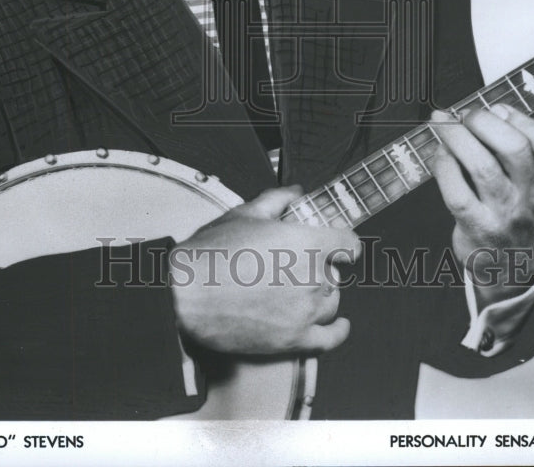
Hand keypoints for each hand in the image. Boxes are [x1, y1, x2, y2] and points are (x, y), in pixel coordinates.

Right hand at [169, 185, 359, 354]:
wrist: (185, 295)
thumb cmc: (211, 254)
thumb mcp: (244, 214)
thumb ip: (277, 200)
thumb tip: (295, 193)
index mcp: (305, 244)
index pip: (348, 243)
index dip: (341, 240)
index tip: (336, 242)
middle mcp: (312, 278)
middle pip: (335, 273)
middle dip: (320, 266)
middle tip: (295, 264)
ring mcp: (304, 312)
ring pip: (331, 303)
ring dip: (322, 294)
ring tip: (299, 289)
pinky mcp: (293, 340)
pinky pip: (329, 339)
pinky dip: (338, 332)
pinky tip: (339, 326)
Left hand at [430, 101, 533, 305]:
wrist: (514, 266)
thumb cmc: (519, 210)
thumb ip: (524, 143)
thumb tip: (497, 107)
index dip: (522, 118)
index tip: (500, 110)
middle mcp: (532, 197)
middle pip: (514, 149)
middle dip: (483, 121)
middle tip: (466, 115)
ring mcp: (505, 214)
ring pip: (481, 166)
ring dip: (456, 136)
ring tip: (442, 123)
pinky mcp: (477, 227)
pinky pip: (456, 191)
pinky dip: (443, 165)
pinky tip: (440, 154)